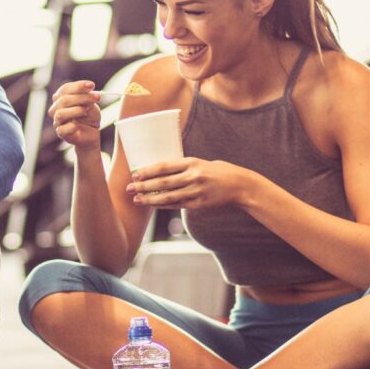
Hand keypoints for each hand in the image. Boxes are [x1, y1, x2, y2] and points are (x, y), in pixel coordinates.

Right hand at [48, 80, 102, 152]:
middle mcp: (56, 108)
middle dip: (82, 97)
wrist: (92, 132)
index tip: (91, 85)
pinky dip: (72, 127)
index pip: (65, 89)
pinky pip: (62, 130)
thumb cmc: (89, 116)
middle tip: (97, 98)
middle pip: (64, 100)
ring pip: (60, 114)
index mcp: (61, 98)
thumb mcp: (91, 104)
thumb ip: (87, 98)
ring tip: (86, 111)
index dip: (78, 86)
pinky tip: (78, 126)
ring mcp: (57, 121)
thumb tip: (88, 91)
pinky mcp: (60, 133)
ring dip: (76, 111)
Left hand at [127, 158, 245, 210]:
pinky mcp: (199, 204)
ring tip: (137, 199)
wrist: (240, 185)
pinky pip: (177, 205)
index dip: (148, 171)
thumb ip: (184, 167)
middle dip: (144, 186)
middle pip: (163, 182)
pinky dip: (163, 205)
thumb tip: (161, 171)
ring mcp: (196, 191)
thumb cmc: (219, 171)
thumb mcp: (201, 163)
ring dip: (150, 199)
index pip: (165, 166)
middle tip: (129, 188)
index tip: (135, 174)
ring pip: (168, 197)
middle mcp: (193, 177)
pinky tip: (153, 205)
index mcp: (192, 162)